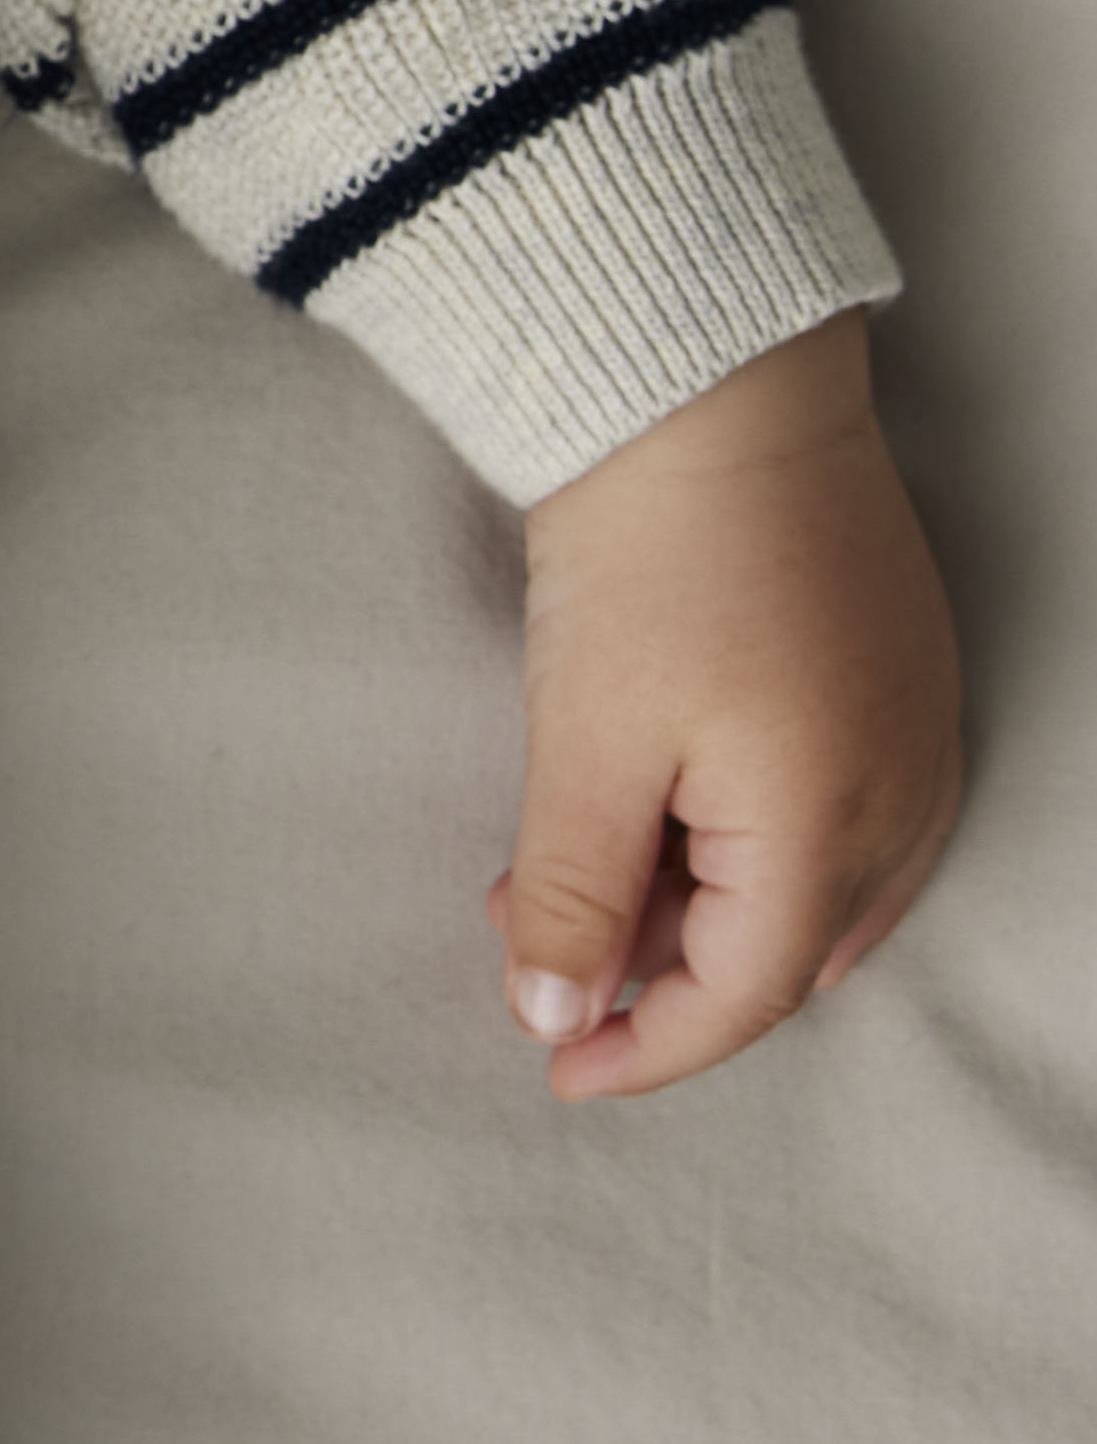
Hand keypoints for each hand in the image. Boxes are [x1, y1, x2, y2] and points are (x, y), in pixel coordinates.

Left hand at [490, 315, 960, 1101]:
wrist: (707, 376)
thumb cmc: (649, 553)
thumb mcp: (590, 741)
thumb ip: (577, 896)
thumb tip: (559, 1021)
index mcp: (837, 825)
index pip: (742, 997)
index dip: (643, 1048)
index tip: (552, 1067)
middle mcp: (904, 793)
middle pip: (782, 948)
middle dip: (656, 967)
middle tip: (531, 939)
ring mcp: (912, 727)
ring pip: (807, 883)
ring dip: (689, 901)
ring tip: (557, 868)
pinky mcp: (894, 670)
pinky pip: (831, 808)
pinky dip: (736, 837)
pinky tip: (646, 808)